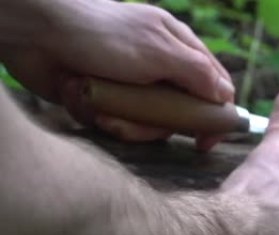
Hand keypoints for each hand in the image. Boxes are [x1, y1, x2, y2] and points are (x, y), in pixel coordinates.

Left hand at [1, 0, 232, 150]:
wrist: (38, 35)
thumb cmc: (102, 35)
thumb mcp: (159, 51)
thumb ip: (197, 74)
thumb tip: (226, 96)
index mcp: (179, 48)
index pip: (214, 86)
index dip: (215, 116)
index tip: (206, 142)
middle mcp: (160, 68)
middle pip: (179, 114)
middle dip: (157, 123)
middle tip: (139, 123)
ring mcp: (133, 85)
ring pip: (148, 123)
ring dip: (125, 121)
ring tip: (103, 108)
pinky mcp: (109, 99)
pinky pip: (119, 123)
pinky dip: (103, 117)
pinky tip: (88, 102)